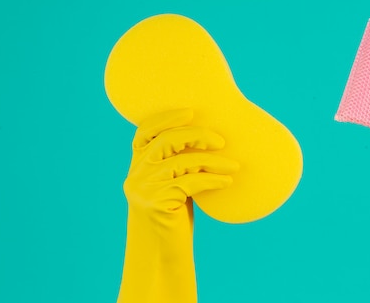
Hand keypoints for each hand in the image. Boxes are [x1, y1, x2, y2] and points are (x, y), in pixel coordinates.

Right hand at [123, 108, 238, 217]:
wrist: (160, 256)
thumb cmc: (172, 219)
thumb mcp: (171, 186)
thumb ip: (178, 165)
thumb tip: (209, 140)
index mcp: (136, 167)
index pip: (144, 132)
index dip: (166, 117)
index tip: (191, 112)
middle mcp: (136, 174)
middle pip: (166, 140)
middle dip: (196, 134)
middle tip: (221, 141)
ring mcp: (143, 188)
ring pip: (181, 160)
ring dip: (213, 160)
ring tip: (234, 165)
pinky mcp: (156, 202)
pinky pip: (191, 181)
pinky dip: (213, 178)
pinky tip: (228, 180)